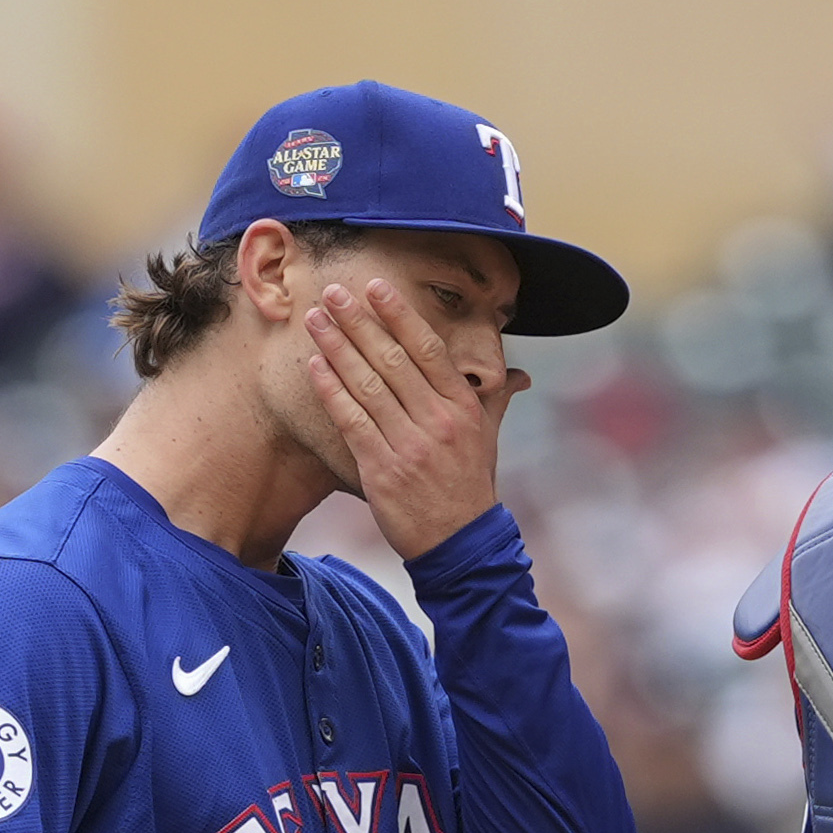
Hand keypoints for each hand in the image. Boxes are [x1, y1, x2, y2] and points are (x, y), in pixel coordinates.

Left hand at [302, 274, 524, 557]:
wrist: (459, 543)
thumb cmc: (470, 486)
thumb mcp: (488, 438)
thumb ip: (494, 399)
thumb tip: (518, 375)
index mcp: (463, 406)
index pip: (428, 349)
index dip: (399, 316)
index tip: (376, 288)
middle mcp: (437, 421)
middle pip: (392, 359)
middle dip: (359, 321)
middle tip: (333, 291)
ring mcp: (409, 445)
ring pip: (367, 385)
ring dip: (337, 347)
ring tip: (315, 319)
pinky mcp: (383, 470)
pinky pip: (352, 421)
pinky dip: (332, 391)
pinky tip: (315, 366)